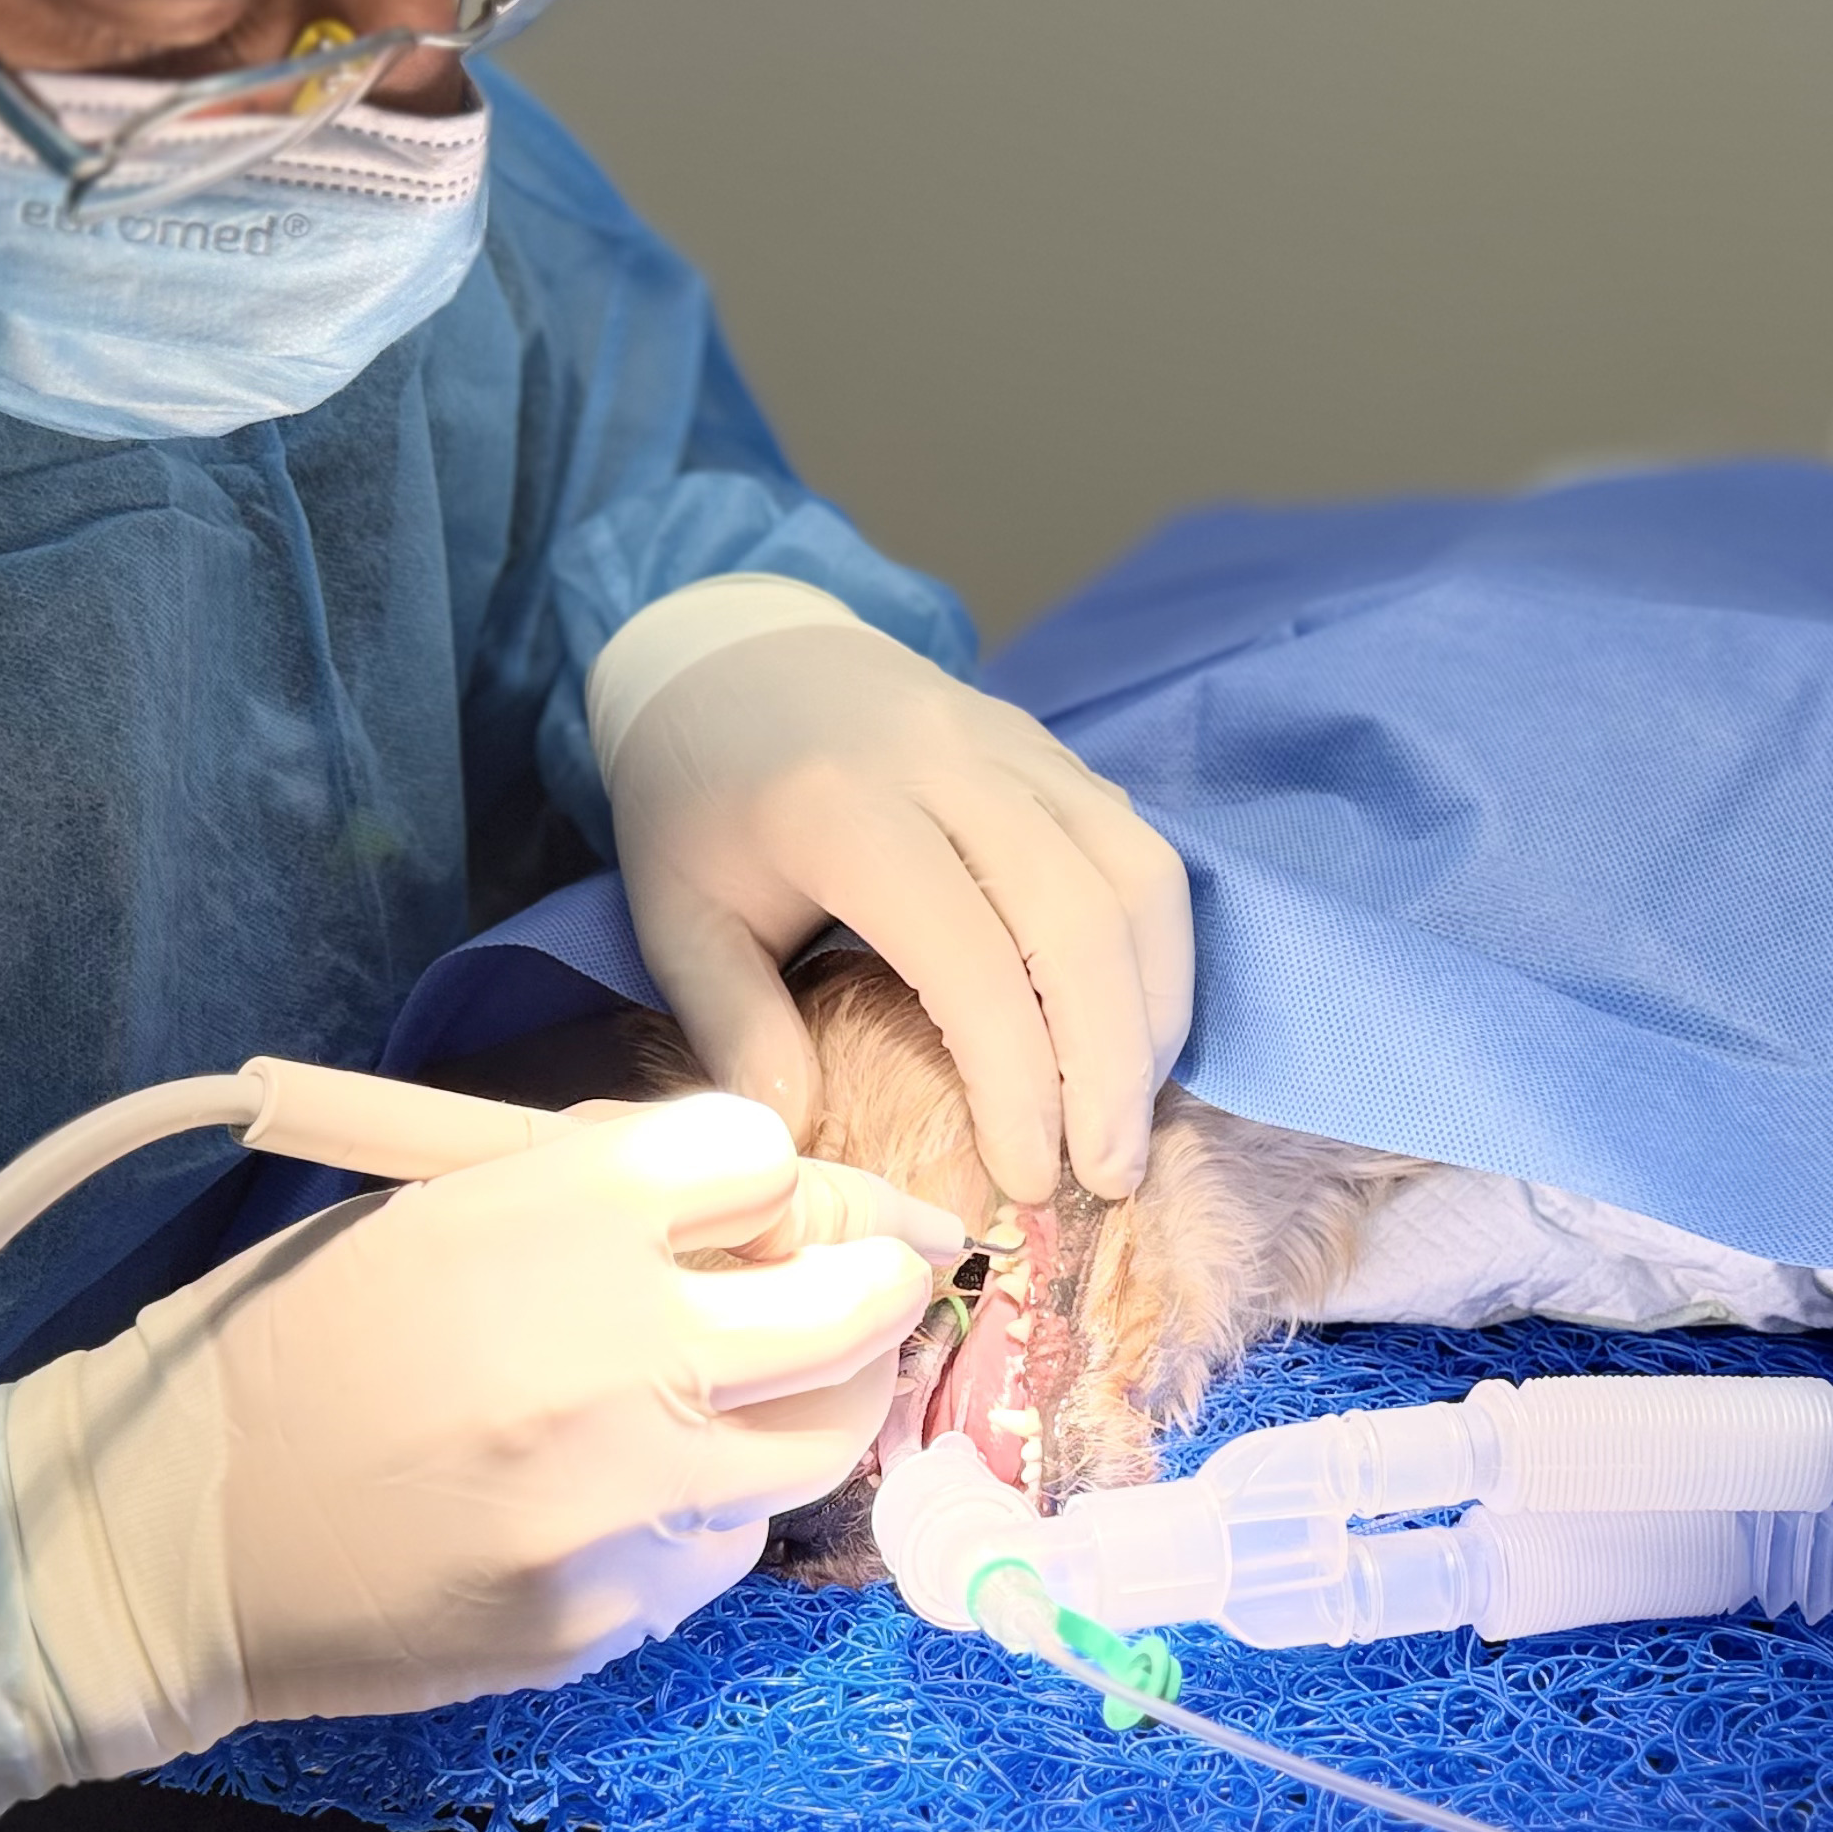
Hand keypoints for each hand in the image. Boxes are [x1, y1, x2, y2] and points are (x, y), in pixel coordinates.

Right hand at [24, 1093, 938, 1736]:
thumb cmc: (291, 1346)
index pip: (764, 1158)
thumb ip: (600, 1196)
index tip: (763, 1204)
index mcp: (560, 1213)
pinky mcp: (610, 1611)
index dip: (771, 1179)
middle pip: (849, 1307)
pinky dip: (706, 1510)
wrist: (167, 1532)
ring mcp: (622, 1497)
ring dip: (806, 1408)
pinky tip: (629, 1494)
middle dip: (875, 1288)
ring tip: (756, 1392)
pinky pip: (723, 1546)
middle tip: (875, 1289)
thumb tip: (761, 1195)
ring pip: (816, 1443)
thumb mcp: (434, 1211)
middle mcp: (616, 1348)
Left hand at [596, 579, 1192, 1201]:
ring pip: (1138, 878)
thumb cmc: (697, 798)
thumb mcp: (675, 919)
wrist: (730, 652)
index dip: (1019, 1085)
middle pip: (1082, 922)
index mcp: (845, 810)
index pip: (975, 963)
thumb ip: (735, 1030)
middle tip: (1107, 1176)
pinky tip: (1131, 1030)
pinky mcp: (1053, 751)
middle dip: (1112, 1067)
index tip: (1026, 1179)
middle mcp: (950, 765)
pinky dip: (1156, 949)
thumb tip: (800, 1145)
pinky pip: (1139, 848)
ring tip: (1130, 1114)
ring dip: (1156, 1010)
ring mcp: (1017, 748)